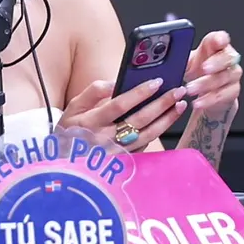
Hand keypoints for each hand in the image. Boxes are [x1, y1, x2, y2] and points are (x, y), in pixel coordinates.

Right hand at [58, 79, 187, 151]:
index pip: (119, 105)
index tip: (157, 81)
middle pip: (139, 120)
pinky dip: (158, 133)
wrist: (64, 161)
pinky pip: (144, 146)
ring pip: (147, 135)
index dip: (139, 93)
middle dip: (161, 104)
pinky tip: (167, 121)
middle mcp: (105, 139)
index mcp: (91, 121)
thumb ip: (93, 92)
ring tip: (180, 105)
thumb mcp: (74, 107)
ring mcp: (116, 152)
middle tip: (178, 91)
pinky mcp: (124, 162)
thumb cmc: (71, 130)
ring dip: (166, 120)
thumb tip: (115, 82)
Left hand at [184, 31, 241, 112]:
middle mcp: (227, 58)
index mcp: (215, 46)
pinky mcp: (233, 90)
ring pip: (224, 77)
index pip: (221, 38)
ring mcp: (232, 74)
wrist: (204, 91)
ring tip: (190, 89)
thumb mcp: (185, 62)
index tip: (217, 41)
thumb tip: (163, 58)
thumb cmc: (196, 70)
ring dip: (206, 84)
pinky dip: (209, 99)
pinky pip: (224, 94)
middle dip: (216, 62)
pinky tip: (198, 102)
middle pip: (228, 57)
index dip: (220, 39)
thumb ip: (178, 58)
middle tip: (203, 68)